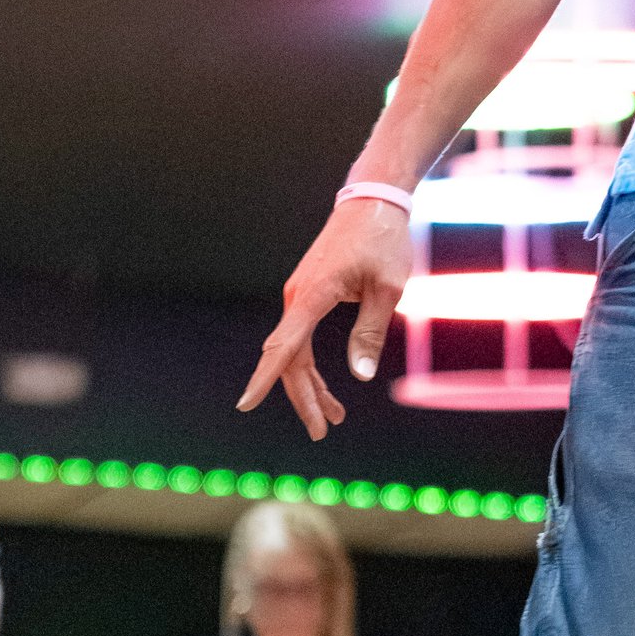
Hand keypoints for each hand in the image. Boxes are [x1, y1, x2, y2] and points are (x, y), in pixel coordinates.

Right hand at [240, 198, 412, 439]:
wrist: (373, 202)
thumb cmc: (383, 241)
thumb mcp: (388, 288)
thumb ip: (370, 331)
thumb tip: (359, 375)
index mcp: (313, 295)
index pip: (283, 346)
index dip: (264, 379)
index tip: (245, 405)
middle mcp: (298, 297)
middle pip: (289, 360)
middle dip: (304, 398)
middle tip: (323, 432)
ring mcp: (300, 296)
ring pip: (295, 353)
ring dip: (311, 387)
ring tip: (335, 419)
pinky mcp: (308, 295)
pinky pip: (301, 339)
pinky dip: (311, 367)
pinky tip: (328, 389)